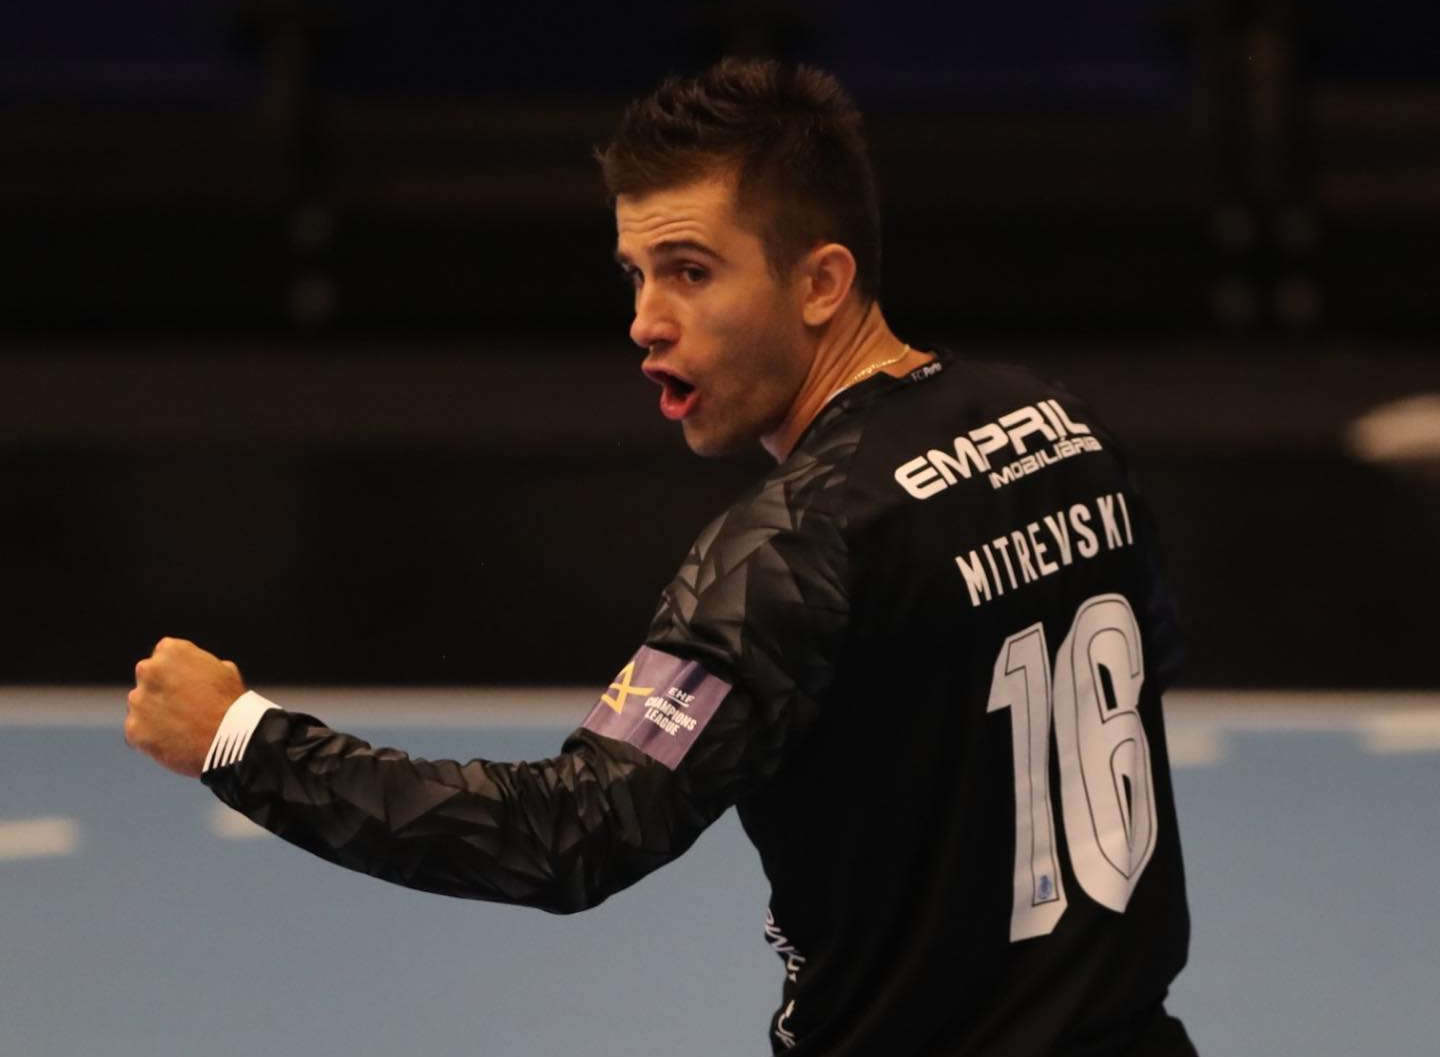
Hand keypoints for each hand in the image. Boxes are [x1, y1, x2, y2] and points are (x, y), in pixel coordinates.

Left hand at [125, 637, 246, 778]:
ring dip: (154, 713)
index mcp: (171, 650)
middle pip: (149, 677)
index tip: (189, 684)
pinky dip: (150, 736)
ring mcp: (138, 700)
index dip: (178, 670)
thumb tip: (194, 671)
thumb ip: (200, 665)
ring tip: (181, 727)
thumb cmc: (231, 704)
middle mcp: (148, 670)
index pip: (165, 654)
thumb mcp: (224, 671)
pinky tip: (173, 740)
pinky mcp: (133, 728)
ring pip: (141, 704)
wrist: (229, 741)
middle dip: (161, 689)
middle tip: (184, 706)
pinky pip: (137, 730)